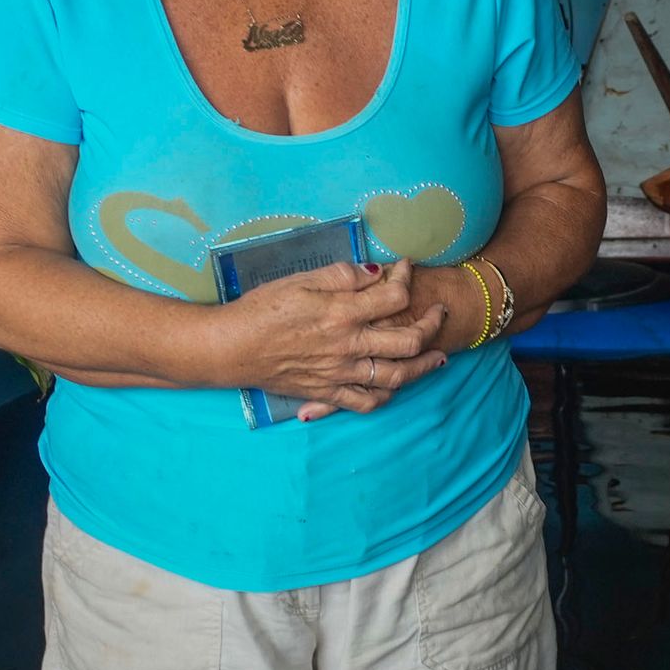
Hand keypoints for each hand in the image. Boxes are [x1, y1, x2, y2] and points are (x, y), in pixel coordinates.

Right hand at [220, 261, 450, 418]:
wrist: (230, 348)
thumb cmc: (261, 309)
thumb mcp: (300, 280)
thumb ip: (342, 275)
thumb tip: (375, 272)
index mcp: (342, 312)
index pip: (393, 297)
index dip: (406, 278)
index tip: (405, 268)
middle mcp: (348, 346)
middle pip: (409, 341)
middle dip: (432, 325)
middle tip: (439, 313)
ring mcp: (340, 373)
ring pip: (396, 376)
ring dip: (424, 367)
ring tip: (439, 358)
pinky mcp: (327, 392)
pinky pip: (367, 401)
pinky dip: (387, 395)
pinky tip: (396, 387)